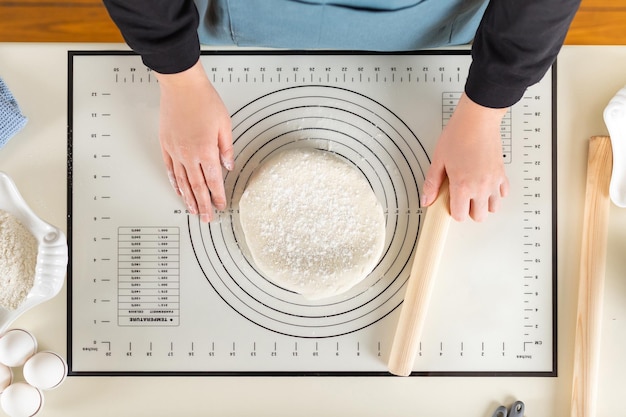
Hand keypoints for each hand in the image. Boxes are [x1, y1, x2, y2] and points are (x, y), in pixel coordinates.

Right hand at [155, 60, 233, 222]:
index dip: (218, 196)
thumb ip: (227, 148)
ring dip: (188, 198)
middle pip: (197, 187)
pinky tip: (178, 191)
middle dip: (203, 205)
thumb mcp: (225, 124)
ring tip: (192, 210)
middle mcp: (189, 154)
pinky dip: (174, 182)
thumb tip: (228, 165)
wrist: (182, 86)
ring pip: (182, 181)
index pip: (214, 180)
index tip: (220, 206)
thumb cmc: (204, 101)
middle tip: (206, 218)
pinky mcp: (166, 145)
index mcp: (206, 150)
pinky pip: (170, 169)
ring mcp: (175, 151)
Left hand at [422, 93, 509, 221]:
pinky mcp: (502, 173)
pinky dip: (496, 193)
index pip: (460, 216)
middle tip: (461, 199)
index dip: (453, 211)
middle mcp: (480, 187)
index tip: (449, 203)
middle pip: (479, 217)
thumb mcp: (438, 160)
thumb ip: (432, 183)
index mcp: (462, 186)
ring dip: (484, 204)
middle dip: (469, 211)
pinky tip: (485, 184)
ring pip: (494, 208)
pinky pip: (503, 193)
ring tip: (474, 193)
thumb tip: (426, 200)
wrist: (478, 119)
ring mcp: (493, 181)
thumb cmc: (459, 135)